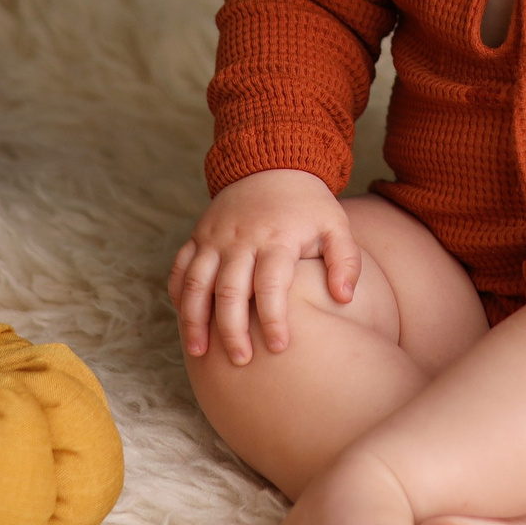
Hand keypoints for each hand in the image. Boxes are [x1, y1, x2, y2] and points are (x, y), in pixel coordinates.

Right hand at [169, 169, 359, 364]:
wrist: (271, 164)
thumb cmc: (308, 205)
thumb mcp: (336, 226)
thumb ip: (346, 261)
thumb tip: (344, 298)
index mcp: (277, 238)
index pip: (272, 285)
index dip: (274, 318)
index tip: (279, 347)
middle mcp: (241, 239)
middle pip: (230, 290)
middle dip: (232, 329)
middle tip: (241, 360)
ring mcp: (215, 237)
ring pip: (197, 283)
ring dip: (195, 319)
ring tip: (200, 352)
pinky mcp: (199, 236)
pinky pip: (181, 267)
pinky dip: (178, 294)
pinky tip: (184, 320)